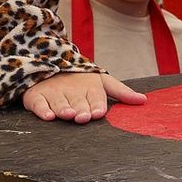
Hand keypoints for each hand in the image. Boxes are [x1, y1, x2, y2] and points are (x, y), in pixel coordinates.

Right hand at [24, 71, 146, 123]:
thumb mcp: (102, 82)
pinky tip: (48, 116)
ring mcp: (54, 92)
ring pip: (59, 102)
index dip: (96, 105)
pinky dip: (42, 109)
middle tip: (84, 117)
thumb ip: (122, 92)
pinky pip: (39, 103)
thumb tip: (144, 100)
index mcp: (90, 87)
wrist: (49, 64)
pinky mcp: (37, 95)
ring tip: (69, 115)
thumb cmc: (80, 79)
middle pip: (77, 102)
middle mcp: (72, 90)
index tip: (98, 113)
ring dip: (63, 109)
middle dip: (81, 109)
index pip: (95, 98)